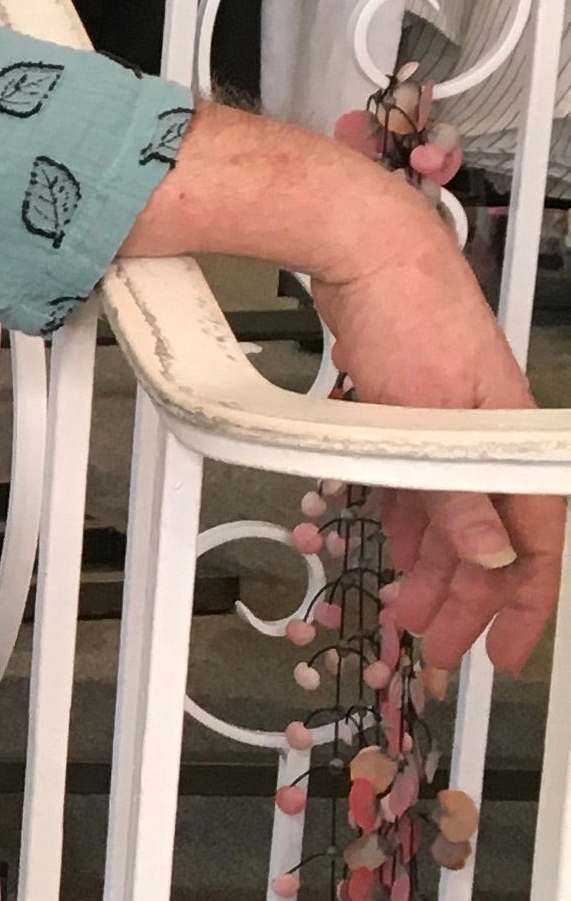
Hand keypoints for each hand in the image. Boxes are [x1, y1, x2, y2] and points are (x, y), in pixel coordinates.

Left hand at [304, 209, 562, 676]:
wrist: (366, 246)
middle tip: (432, 647)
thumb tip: (493, 556)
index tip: (502, 654)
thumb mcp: (425, 421)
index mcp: (514, 442)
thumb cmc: (408, 314)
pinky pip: (424, 486)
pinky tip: (396, 551)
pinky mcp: (417, 414)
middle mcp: (493, 438)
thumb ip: (454, 495)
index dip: (522, 604)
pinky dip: (412, 522)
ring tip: (404, 612)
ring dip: (433, 568)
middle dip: (466, 599)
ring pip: (454, 516)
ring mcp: (456, 426)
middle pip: (491, 538)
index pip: (535, 541)